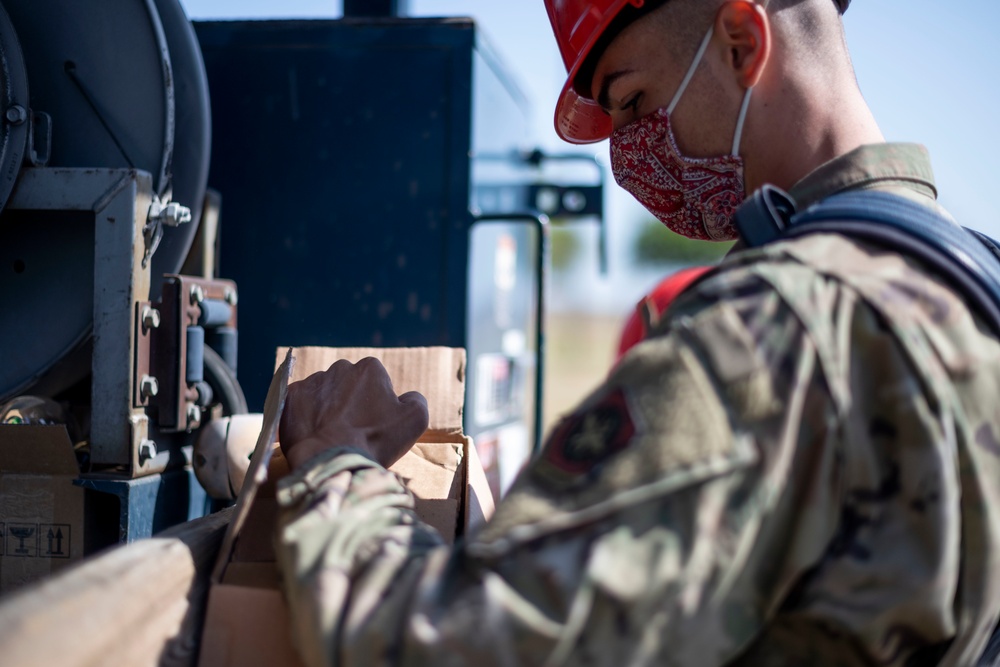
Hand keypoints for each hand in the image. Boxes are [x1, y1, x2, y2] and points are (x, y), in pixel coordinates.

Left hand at [279, 357, 428, 469]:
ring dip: (326, 408)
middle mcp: (339, 368)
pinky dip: (305, 416)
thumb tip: (407, 396)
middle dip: (349, 402)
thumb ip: (416, 400)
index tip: (372, 424)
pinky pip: (300, 404)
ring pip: (323, 393)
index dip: (375, 404)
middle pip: (347, 384)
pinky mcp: (289, 397)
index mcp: (369, 368)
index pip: (374, 381)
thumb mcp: (414, 420)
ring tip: (330, 435)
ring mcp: (311, 381)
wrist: (331, 461)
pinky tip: (312, 434)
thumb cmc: (375, 440)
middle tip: (351, 430)